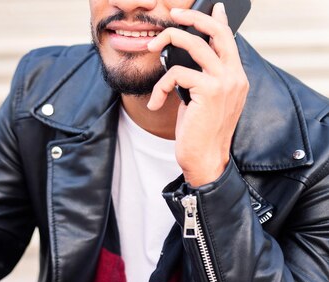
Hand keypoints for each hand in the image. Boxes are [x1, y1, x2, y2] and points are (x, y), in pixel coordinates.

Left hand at [146, 3, 248, 186]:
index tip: (210, 7)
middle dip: (193, 18)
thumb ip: (199, 77)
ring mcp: (225, 82)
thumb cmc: (198, 132)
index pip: (228, 39)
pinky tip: (157, 103)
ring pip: (195, 44)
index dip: (217, 20)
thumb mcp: (200, 100)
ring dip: (169, 41)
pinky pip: (177, 73)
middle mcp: (235, 76)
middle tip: (172, 15)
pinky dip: (161, 86)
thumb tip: (181, 58)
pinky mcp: (210, 91)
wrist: (204, 159)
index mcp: (235, 77)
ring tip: (152, 48)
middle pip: (217, 32)